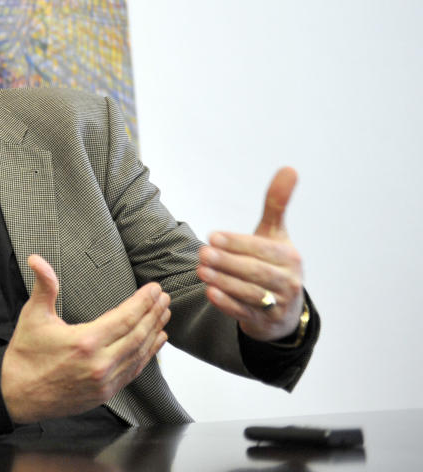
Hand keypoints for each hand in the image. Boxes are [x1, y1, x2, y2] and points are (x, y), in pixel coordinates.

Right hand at [1, 254, 170, 423]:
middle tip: (164, 297)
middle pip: (138, 334)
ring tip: (164, 314)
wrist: (17, 394)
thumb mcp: (32, 316)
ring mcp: (105, 381)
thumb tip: (36, 259)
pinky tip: (156, 342)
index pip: (125, 317)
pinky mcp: (105, 393)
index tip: (154, 288)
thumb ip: (44, 286)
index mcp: (85, 341)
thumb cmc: (25, 355)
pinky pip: (133, 371)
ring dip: (155, 332)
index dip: (143, 301)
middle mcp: (99, 363)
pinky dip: (148, 355)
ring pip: (140, 354)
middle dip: (154, 313)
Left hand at [197, 167, 304, 341]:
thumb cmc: (274, 263)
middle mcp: (288, 281)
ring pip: (250, 293)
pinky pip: (245, 313)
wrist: (283, 308)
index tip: (212, 236)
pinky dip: (227, 304)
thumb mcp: (275, 234)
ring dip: (224, 282)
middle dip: (227, 262)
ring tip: (200, 271)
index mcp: (289, 257)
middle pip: (256, 272)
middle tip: (202, 253)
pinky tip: (210, 292)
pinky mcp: (265, 322)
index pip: (263, 249)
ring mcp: (278, 304)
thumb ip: (277, 204)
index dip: (237, 243)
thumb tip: (289, 168)